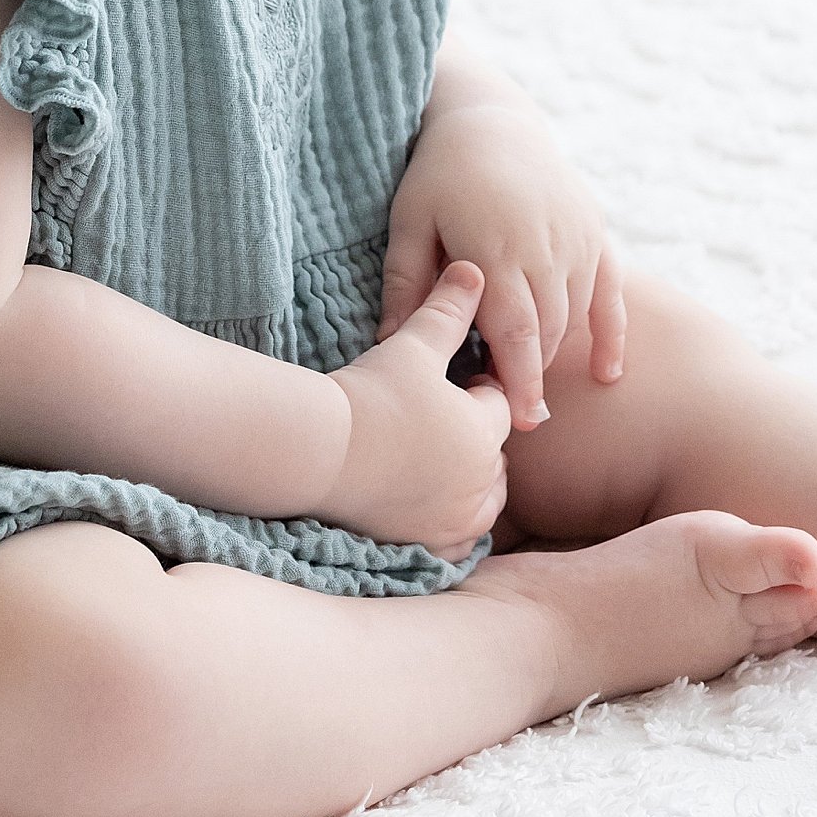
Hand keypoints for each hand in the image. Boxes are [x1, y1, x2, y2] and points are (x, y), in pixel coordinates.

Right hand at [322, 262, 512, 553]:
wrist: (317, 452)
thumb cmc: (368, 394)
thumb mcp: (413, 345)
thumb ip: (449, 310)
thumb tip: (473, 269)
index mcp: (483, 432)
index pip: (499, 404)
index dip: (477, 388)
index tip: (452, 382)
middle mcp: (479, 482)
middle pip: (495, 455)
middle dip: (477, 438)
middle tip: (441, 421)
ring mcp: (455, 520)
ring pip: (485, 500)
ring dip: (472, 481)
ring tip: (438, 460)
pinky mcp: (428, 546)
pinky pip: (459, 540)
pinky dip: (452, 522)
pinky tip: (429, 503)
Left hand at [380, 86, 625, 428]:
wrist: (491, 119)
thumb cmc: (438, 175)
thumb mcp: (409, 224)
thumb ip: (406, 286)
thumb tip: (390, 345)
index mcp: (496, 248)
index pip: (515, 331)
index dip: (519, 380)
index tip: (518, 422)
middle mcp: (544, 246)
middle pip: (547, 332)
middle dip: (534, 379)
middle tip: (516, 422)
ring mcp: (576, 238)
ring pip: (574, 317)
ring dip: (556, 357)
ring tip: (531, 392)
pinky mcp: (595, 233)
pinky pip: (611, 293)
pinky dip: (612, 334)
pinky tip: (608, 375)